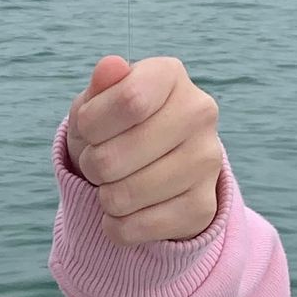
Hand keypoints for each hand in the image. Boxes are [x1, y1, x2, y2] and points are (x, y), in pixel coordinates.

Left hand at [65, 54, 222, 244]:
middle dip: (91, 166)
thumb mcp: (96, 104)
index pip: (128, 101)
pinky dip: (116, 226)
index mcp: (170, 76)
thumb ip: (100, 87)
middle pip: (114, 158)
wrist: (148, 169)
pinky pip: (133, 228)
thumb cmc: (113, 128)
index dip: (90, 124)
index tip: (88, 128)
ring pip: (122, 197)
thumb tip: (111, 67)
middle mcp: (200, 113)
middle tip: (100, 162)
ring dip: (104, 197)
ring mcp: (207, 161)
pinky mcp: (203, 207)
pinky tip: (129, 210)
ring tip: (116, 184)